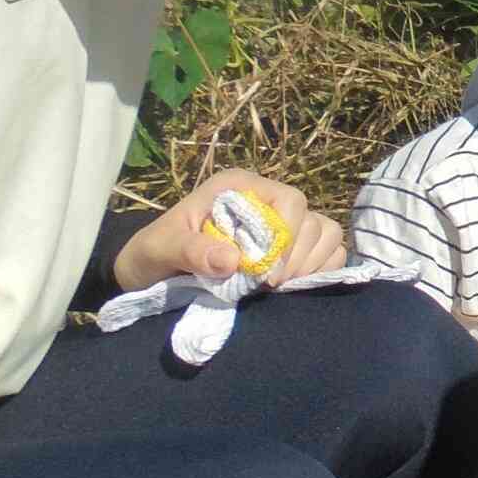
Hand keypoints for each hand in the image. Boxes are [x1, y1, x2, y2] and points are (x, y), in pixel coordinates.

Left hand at [116, 171, 346, 292]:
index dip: (287, 237)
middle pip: (313, 221)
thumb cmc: (153, 253)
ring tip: (279, 288)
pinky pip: (328, 255)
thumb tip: (232, 260)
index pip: (289, 200)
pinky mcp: (289, 251)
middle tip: (269, 287)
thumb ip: (191, 250)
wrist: (148, 271)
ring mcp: (281, 226)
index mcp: (238, 188)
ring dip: (311, 266)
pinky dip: (318, 273)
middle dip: (298, 259)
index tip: (267, 275)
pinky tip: (292, 289)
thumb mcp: (159, 249)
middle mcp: (265, 201)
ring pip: (326, 236)